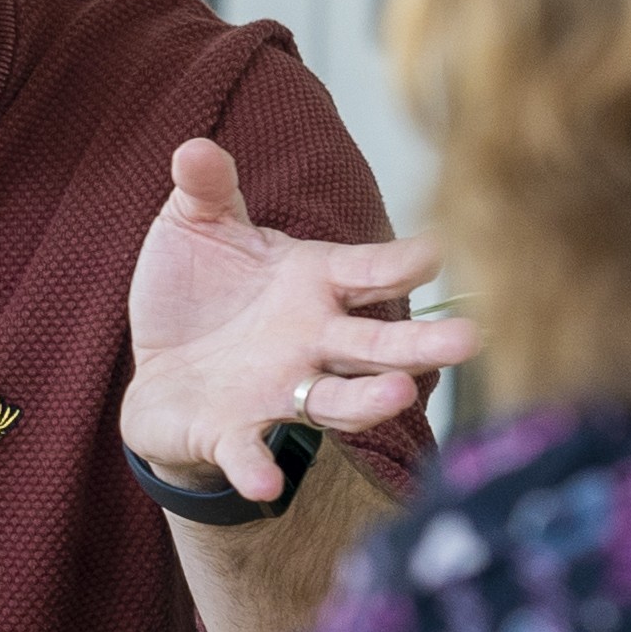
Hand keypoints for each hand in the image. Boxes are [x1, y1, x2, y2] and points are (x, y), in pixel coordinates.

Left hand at [119, 139, 475, 505]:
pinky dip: (258, 467)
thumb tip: (193, 145)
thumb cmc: (195, 291)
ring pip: (336, 400)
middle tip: (473, 340)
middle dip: (423, 342)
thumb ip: (206, 189)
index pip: (368, 270)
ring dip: (367, 402)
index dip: (401, 261)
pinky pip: (250, 452)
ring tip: (399, 398)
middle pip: (379, 344)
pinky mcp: (232, 433)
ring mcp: (277, 392)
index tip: (437, 250)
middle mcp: (312, 343)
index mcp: (314, 283)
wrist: (157, 369)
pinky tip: (265, 486)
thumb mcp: (197, 228)